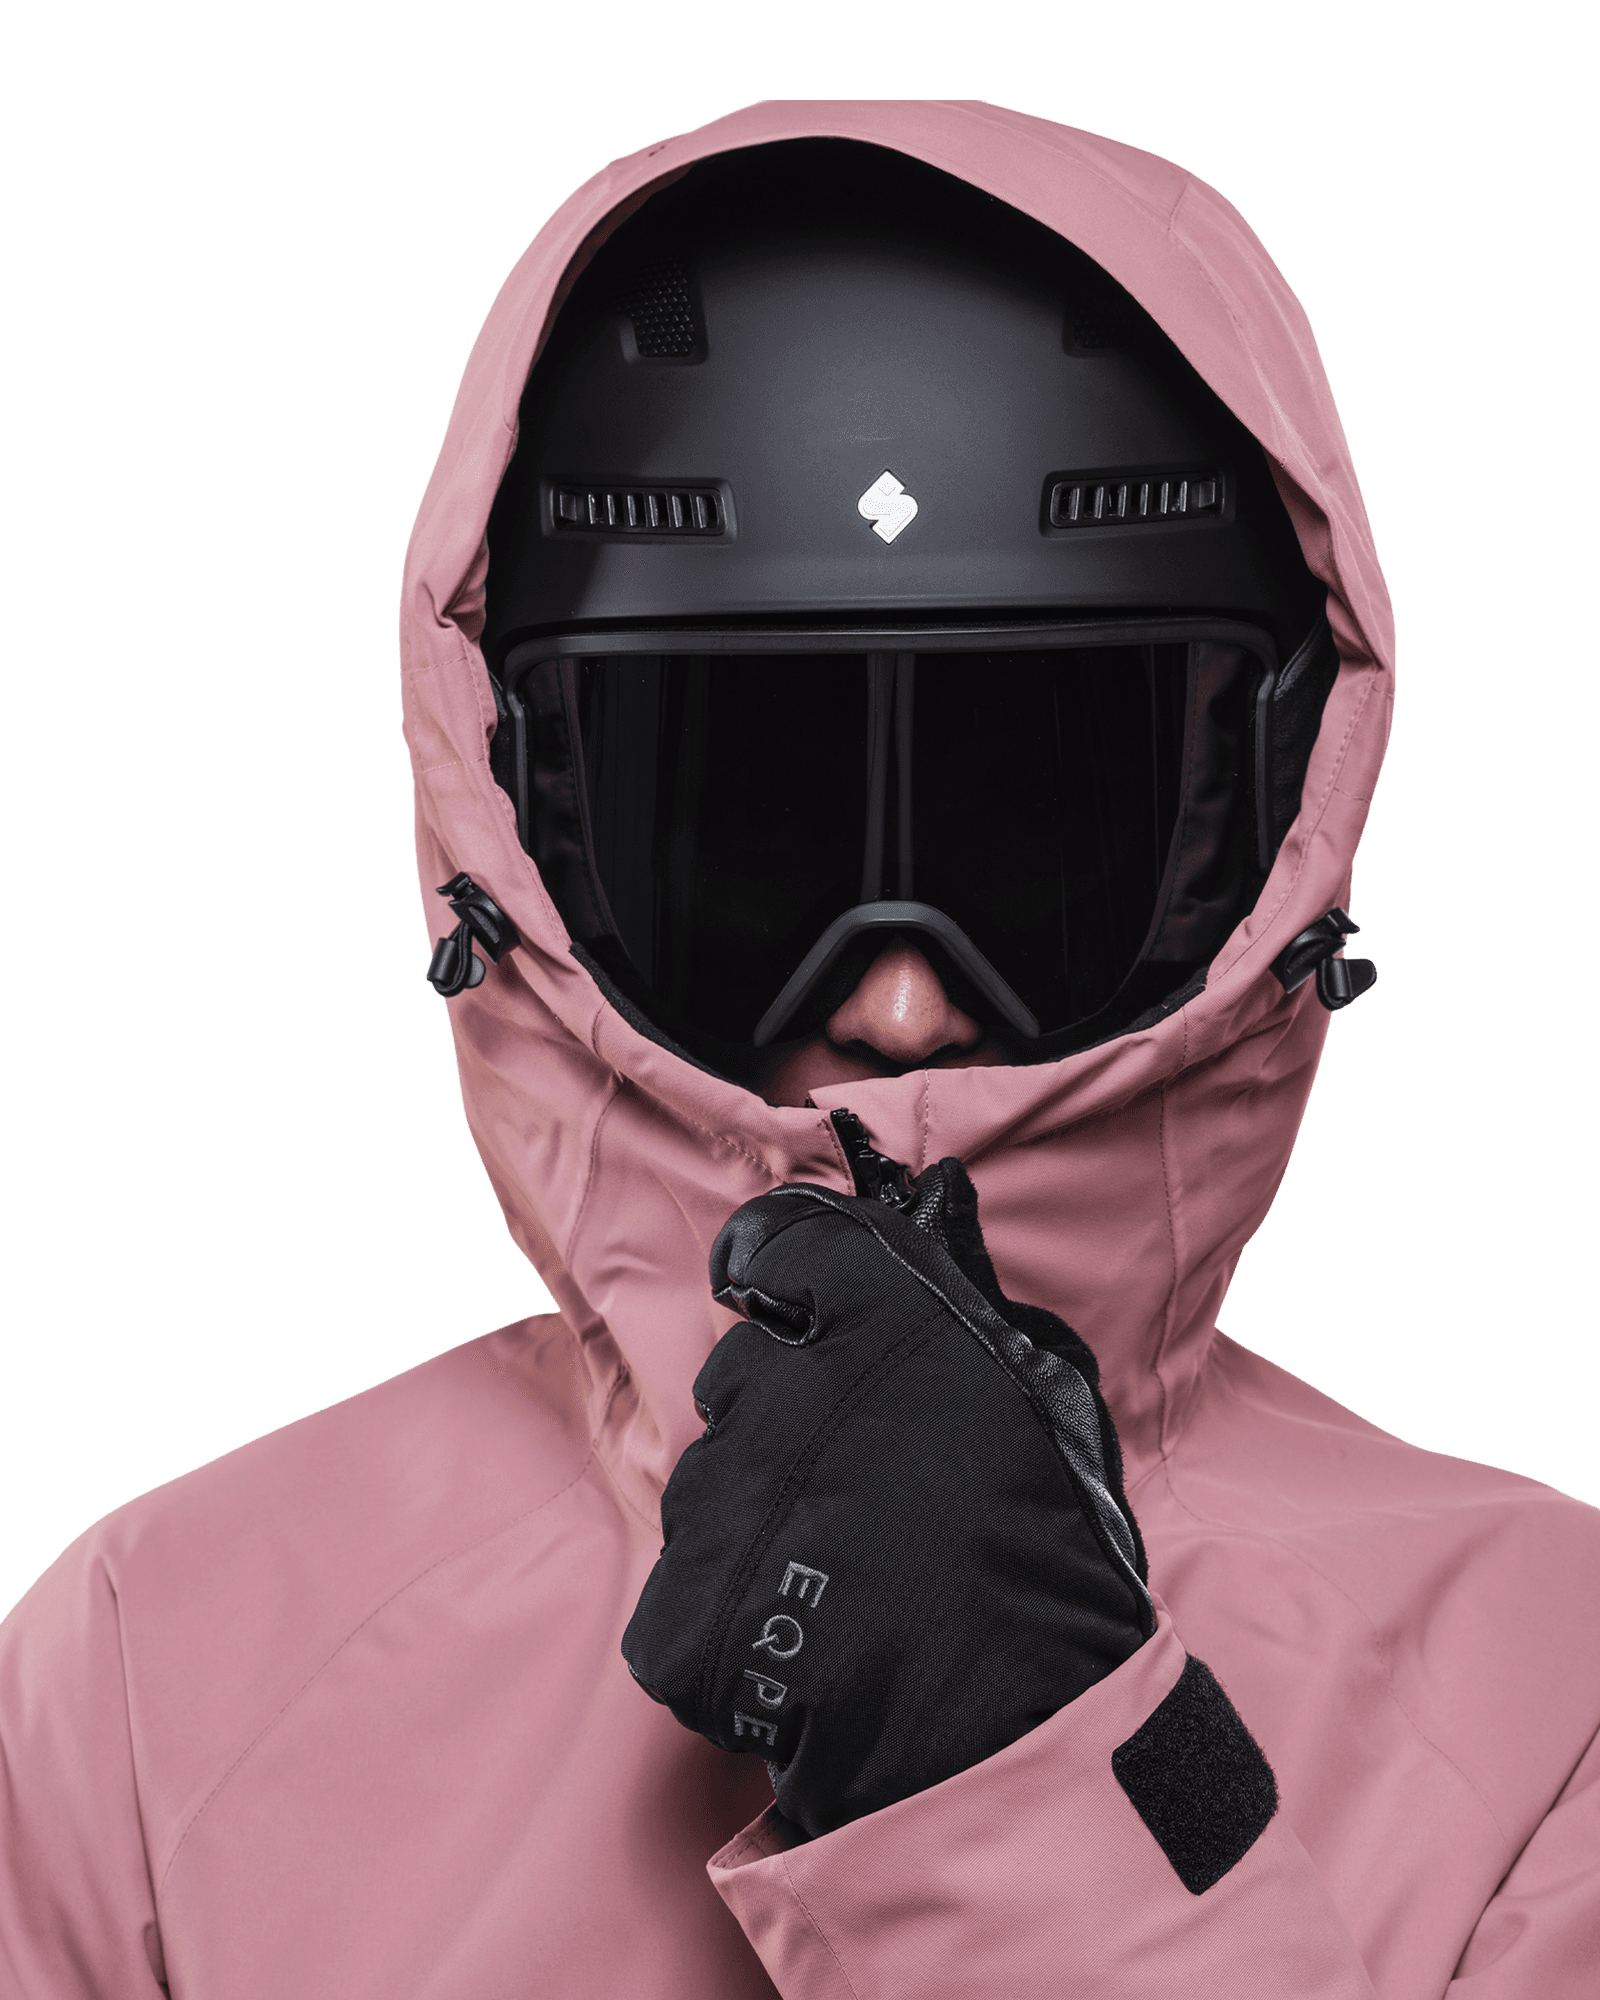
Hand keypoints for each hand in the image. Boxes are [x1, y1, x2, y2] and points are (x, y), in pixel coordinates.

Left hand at [621, 1158, 1153, 1839]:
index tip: (792, 1311)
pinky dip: (727, 1619)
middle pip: (737, 1371)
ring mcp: (724, 1506)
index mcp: (879, 1322)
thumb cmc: (1052, 1558)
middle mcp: (786, 1392)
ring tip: (841, 1579)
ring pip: (706, 1481)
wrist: (1027, 1738)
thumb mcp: (1040, 1392)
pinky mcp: (684, 1613)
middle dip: (777, 1413)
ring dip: (753, 1517)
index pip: (781, 1240)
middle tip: (851, 1486)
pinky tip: (803, 1644)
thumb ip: (962, 1289)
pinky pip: (681, 1591)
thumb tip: (928, 1194)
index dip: (784, 1275)